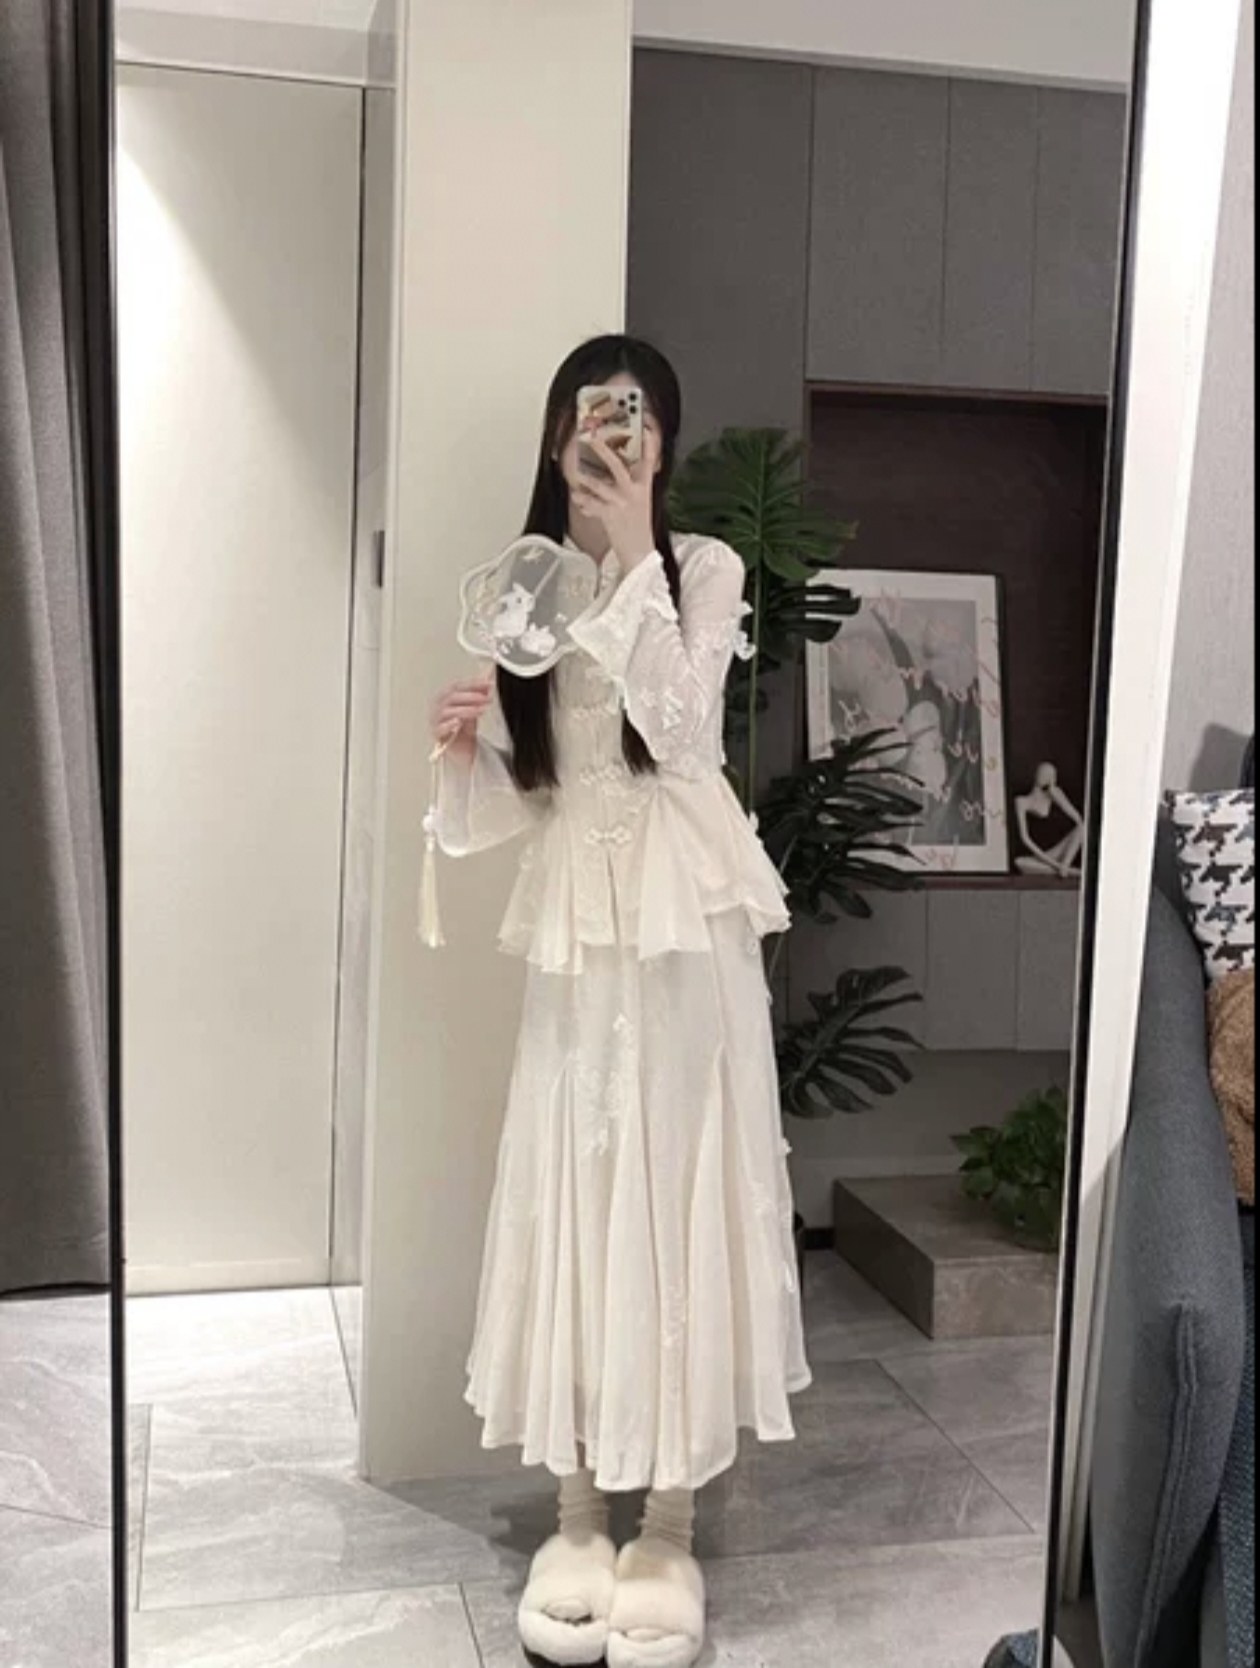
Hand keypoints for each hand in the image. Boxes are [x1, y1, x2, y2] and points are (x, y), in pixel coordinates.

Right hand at [429, 674, 491, 760]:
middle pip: (452, 696)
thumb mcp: (474, 708)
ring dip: (466, 709)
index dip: (473, 683)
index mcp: (445, 696)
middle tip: (486, 698)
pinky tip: (459, 722)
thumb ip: (480, 693)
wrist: (461, 748)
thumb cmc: (464, 726)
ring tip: (481, 710)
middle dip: (471, 696)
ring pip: (448, 711)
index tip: (488, 684)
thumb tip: (490, 677)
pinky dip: (450, 724)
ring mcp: (435, 719)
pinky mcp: (436, 733)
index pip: (458, 685)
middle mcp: (438, 705)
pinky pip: (441, 727)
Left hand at [571, 430, 658, 568]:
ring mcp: (621, 503)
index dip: (649, 443)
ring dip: (585, 479)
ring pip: (599, 484)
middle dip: (604, 451)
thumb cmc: (638, 526)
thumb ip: (631, 484)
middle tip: (593, 438)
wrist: (639, 551)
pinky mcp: (610, 515)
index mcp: (645, 487)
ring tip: (575, 474)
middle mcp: (634, 492)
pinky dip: (582, 500)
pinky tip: (577, 497)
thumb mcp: (641, 501)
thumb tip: (612, 471)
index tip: (646, 427)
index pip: (650, 460)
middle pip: (618, 466)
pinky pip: (590, 503)